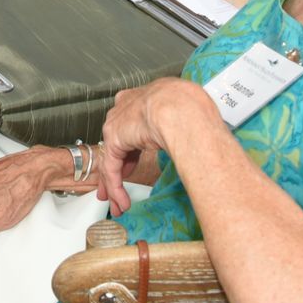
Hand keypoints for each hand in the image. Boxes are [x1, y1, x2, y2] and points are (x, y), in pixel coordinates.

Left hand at [98, 78, 207, 215]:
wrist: (182, 108)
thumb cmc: (190, 107)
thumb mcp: (183, 115)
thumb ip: (177, 126)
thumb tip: (190, 137)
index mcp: (142, 99)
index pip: (130, 127)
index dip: (131, 149)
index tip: (132, 163)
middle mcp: (124, 109)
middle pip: (116, 143)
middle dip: (118, 168)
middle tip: (118, 186)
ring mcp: (117, 124)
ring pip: (112, 160)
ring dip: (115, 184)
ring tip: (119, 202)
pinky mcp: (114, 141)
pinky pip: (111, 169)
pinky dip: (116, 187)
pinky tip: (122, 201)